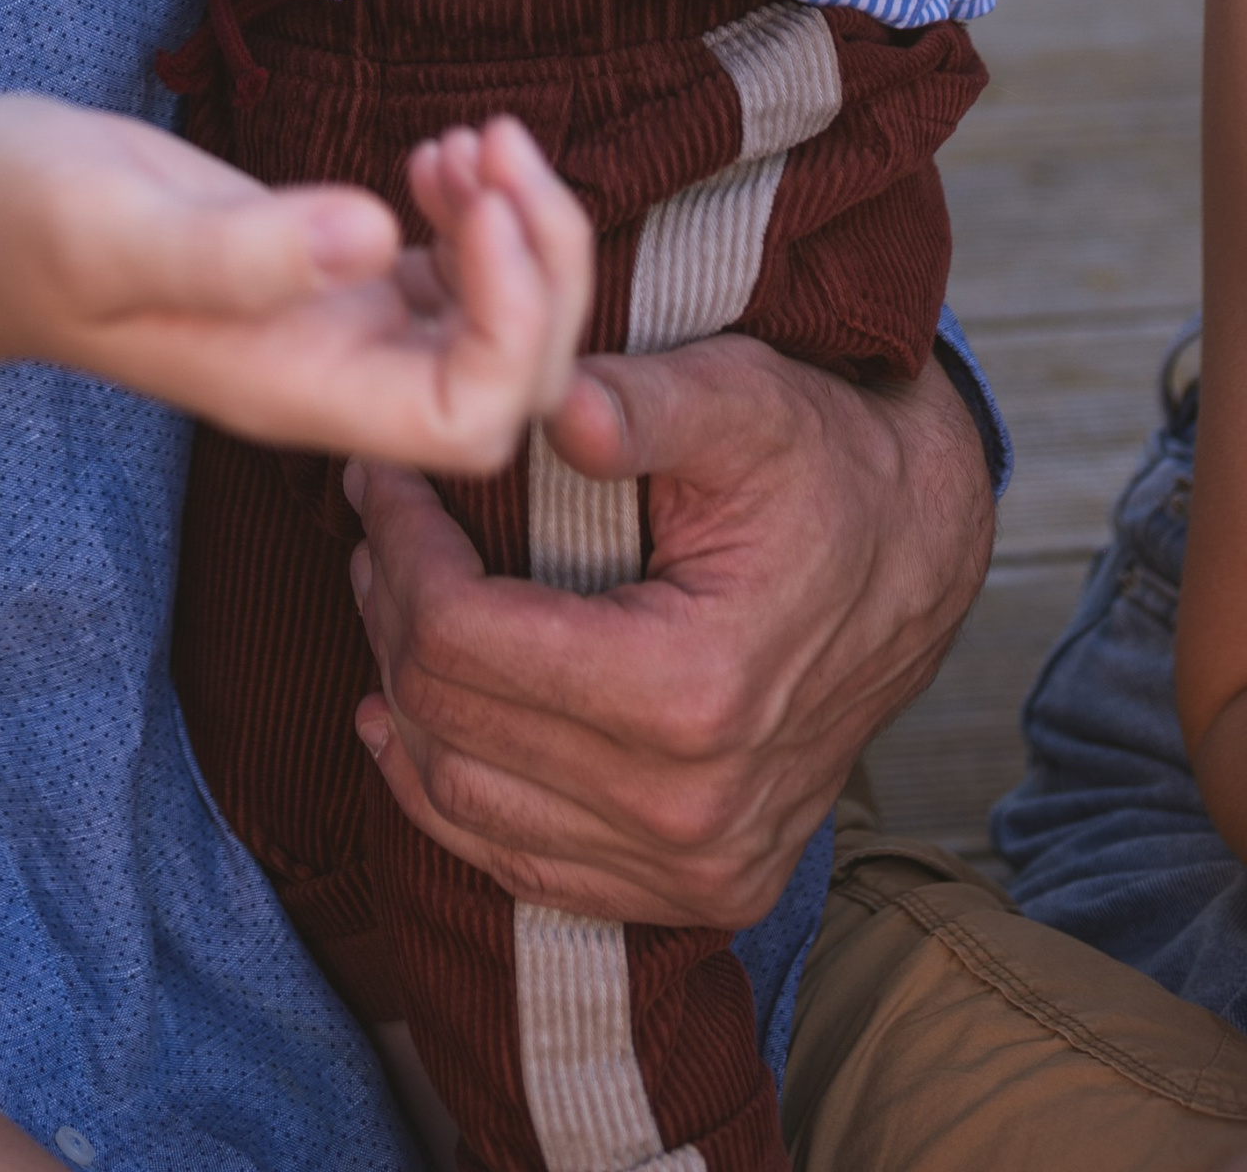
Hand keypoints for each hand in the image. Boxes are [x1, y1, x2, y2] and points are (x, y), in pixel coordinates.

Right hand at [0, 99, 592, 476]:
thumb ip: (242, 250)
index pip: (472, 420)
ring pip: (498, 325)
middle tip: (492, 143)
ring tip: (468, 137)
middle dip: (543, 263)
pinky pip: (450, 277)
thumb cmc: (20, 222)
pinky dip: (474, 214)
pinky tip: (435, 155)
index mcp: (295, 390)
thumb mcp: (116, 229)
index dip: (517, 323)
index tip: (475, 203)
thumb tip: (375, 235)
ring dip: (517, 229)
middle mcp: (331, 376)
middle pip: (514, 378)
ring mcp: (331, 326)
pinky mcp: (320, 272)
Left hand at [346, 336, 992, 924]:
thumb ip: (643, 403)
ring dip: (403, 696)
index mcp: (694, 691)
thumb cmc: (817, 464)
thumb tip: (552, 401)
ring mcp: (693, 868)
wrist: (912, 556)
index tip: (383, 479)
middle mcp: (690, 810)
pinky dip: (448, 792)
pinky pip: (520, 863)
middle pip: (452, 723)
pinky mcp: (692, 891)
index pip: (464, 640)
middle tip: (378, 519)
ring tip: (392, 593)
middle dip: (391, 609)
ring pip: (464, 802)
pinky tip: (412, 720)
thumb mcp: (743, 400)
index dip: (402, 549)